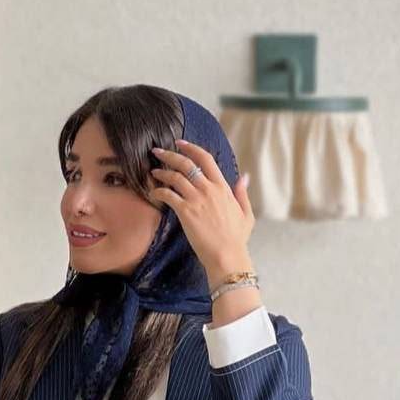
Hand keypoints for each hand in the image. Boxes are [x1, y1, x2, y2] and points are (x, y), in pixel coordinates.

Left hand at [150, 138, 255, 278]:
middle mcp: (209, 189)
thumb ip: (242, 193)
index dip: (191, 148)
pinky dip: (158, 191)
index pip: (206, 158)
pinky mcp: (185, 212)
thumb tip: (244, 177)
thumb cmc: (237, 238)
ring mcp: (196, 199)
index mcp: (223, 187)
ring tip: (153, 172)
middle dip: (170, 154)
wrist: (227, 256)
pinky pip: (168, 195)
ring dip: (161, 172)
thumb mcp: (246, 213)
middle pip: (186, 163)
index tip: (180, 143)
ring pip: (175, 177)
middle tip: (157, 152)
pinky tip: (153, 193)